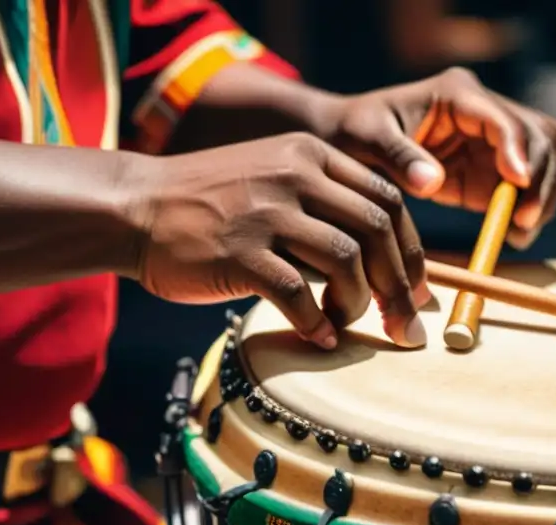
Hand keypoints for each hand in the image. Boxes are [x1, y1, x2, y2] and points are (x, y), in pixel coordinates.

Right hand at [124, 133, 429, 348]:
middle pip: (377, 229)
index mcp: (310, 155)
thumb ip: (320, 202)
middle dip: (401, 284)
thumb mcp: (270, 176)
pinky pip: (298, 295)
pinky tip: (318, 337)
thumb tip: (377, 261)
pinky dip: (317, 323)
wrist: (135, 208)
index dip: (412, 250)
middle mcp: (295, 175)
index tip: (419, 290)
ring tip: (349, 324)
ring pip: (346, 260)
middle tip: (404, 326)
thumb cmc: (207, 205)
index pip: (388, 198)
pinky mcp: (240, 253)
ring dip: (359, 303)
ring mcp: (267, 213)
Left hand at [314, 67, 555, 248]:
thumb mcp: (368, 139)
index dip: (517, 151)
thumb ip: (399, 157)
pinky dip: (529, 206)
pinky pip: (526, 185)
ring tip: (521, 232)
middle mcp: (484, 110)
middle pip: (538, 135)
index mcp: (457, 93)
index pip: (503, 119)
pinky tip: (516, 233)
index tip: (518, 185)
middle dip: (540, 177)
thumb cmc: (354, 131)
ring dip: (543, 194)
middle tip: (524, 221)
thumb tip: (432, 182)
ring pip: (543, 157)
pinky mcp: (490, 168)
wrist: (348, 141)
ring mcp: (491, 140)